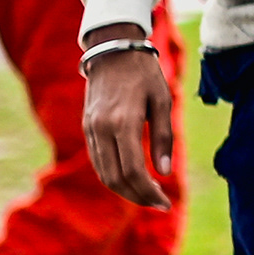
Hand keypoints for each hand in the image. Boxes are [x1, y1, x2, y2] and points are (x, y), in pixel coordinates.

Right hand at [82, 40, 174, 207]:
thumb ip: (164, 137)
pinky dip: (113, 176)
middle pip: (116, 178)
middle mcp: (102, 128)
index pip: (133, 171)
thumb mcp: (163, 101)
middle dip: (138, 197)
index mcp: (123, 122)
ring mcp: (91, 128)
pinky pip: (98, 161)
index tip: (166, 203)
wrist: (112, 49)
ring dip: (125, 190)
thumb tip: (165, 173)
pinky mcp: (87, 127)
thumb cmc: (144, 73)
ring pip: (104, 173)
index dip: (149, 192)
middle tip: (160, 204)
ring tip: (148, 196)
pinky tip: (132, 180)